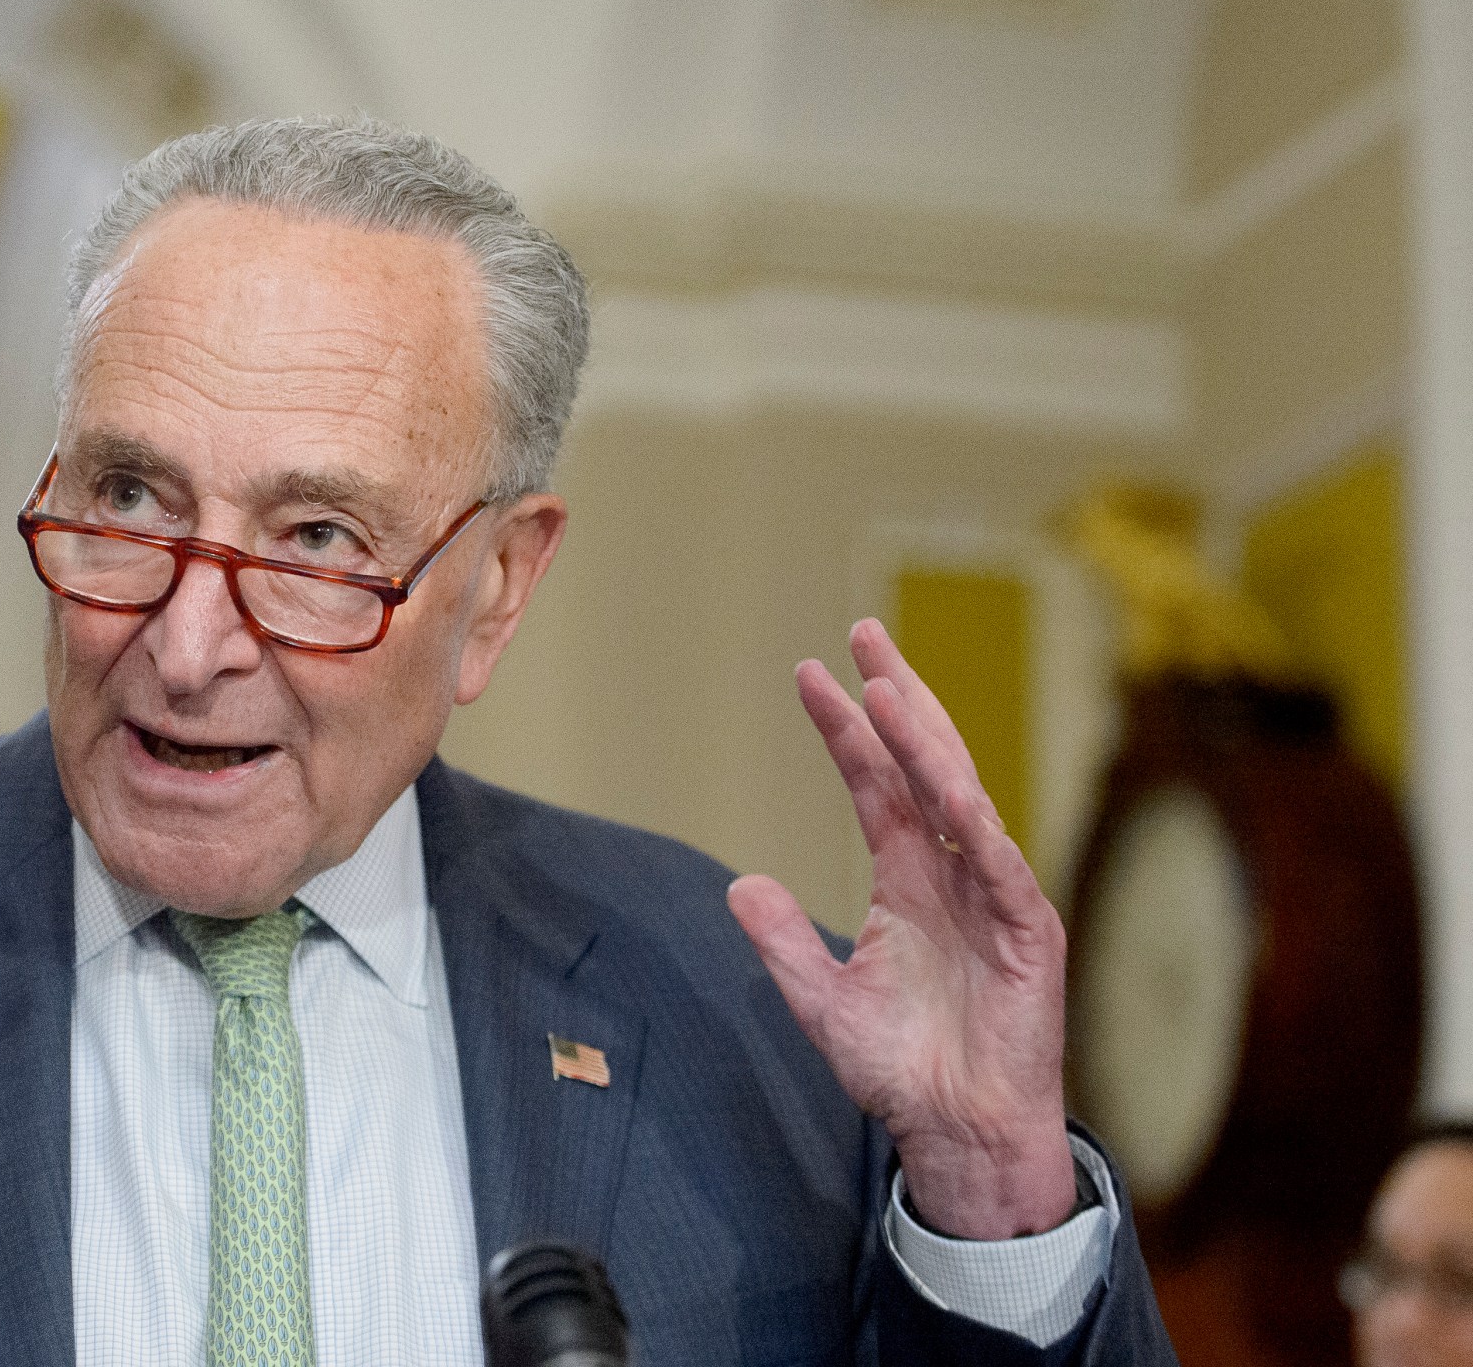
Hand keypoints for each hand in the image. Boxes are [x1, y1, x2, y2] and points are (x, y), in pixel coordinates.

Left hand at [725, 619, 1074, 1238]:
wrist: (957, 1132)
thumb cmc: (902, 1069)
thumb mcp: (820, 999)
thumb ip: (781, 941)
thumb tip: (739, 885)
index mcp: (908, 880)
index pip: (874, 783)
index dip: (844, 729)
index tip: (810, 674)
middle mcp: (953, 874)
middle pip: (923, 765)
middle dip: (896, 699)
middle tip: (864, 632)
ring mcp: (994, 897)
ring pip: (962, 799)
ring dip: (927, 743)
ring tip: (890, 688)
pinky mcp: (1027, 934)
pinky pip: (1001, 869)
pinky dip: (978, 827)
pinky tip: (949, 787)